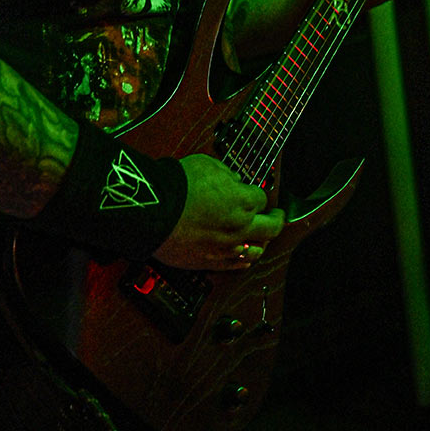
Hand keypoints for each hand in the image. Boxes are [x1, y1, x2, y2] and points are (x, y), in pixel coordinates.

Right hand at [152, 154, 284, 270]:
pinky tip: (244, 256)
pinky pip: (236, 265)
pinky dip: (243, 259)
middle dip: (276, 219)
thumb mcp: (207, 164)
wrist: (152, 210)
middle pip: (271, 227)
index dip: (256, 192)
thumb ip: (226, 174)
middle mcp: (240, 226)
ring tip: (261, 238)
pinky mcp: (211, 262)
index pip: (261, 197)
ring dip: (261, 242)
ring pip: (257, 250)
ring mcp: (227, 247)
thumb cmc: (177, 186)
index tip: (253, 192)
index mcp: (243, 200)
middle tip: (277, 216)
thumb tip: (232, 181)